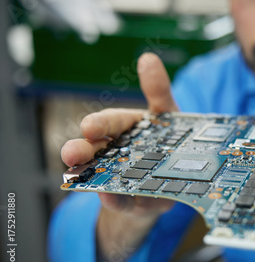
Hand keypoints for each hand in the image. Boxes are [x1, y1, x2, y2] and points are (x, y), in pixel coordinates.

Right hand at [61, 53, 178, 218]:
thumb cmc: (167, 143)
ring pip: (102, 176)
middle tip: (71, 153)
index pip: (109, 124)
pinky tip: (110, 197)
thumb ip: (158, 90)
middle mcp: (118, 153)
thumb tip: (148, 58)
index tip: (89, 126)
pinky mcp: (137, 202)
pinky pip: (125, 203)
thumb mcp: (167, 116)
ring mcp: (124, 178)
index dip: (99, 125)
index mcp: (126, 130)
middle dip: (83, 151)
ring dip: (90, 177)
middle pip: (97, 150)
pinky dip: (117, 200)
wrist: (177, 180)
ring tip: (81, 177)